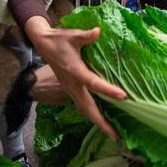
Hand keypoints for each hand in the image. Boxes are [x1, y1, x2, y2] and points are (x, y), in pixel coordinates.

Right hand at [25, 16, 126, 140]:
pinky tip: (102, 117)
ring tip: (112, 133)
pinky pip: (82, 105)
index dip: (108, 90)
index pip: (93, 83)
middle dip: (101, 123)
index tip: (123, 96)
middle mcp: (72, 84)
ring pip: (84, 110)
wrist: (43, 43)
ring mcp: (70, 89)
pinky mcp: (70, 89)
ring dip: (97, 121)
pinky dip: (92, 114)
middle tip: (116, 136)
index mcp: (75, 71)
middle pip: (88, 108)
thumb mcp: (72, 35)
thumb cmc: (59, 39)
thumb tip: (98, 31)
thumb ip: (86, 35)